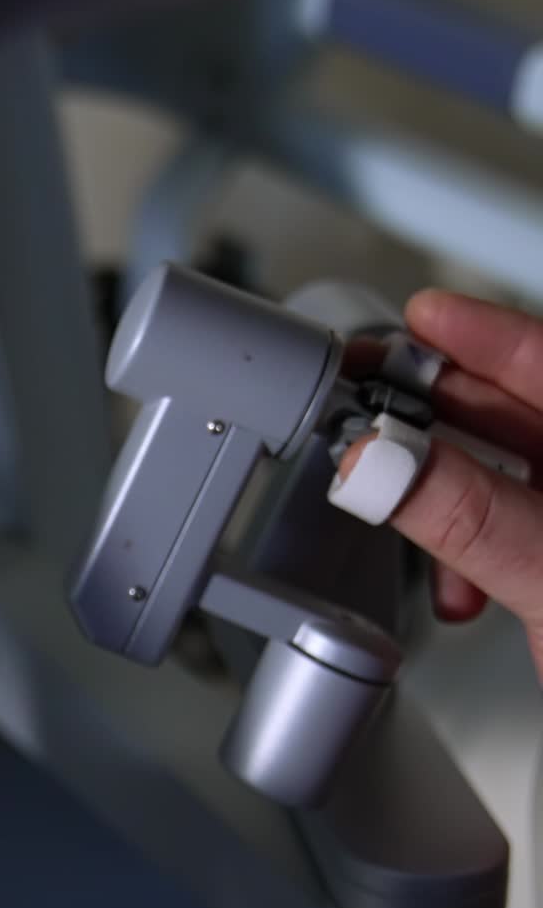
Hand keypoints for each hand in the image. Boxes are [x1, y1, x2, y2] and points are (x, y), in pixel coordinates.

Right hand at [340, 291, 542, 677]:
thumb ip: (470, 519)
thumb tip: (381, 462)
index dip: (491, 336)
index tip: (423, 319)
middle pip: (539, 416)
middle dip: (451, 423)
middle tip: (380, 412)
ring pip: (524, 479)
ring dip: (455, 503)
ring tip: (415, 524)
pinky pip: (522, 533)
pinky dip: (477, 553)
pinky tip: (459, 588)